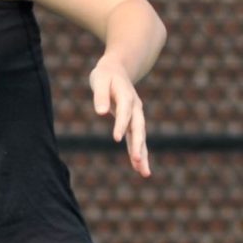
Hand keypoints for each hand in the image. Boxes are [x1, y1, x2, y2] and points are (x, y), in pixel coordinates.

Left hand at [89, 58, 150, 176]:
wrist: (118, 70)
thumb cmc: (105, 75)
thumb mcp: (99, 80)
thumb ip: (100, 96)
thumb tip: (101, 113)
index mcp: (127, 96)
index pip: (125, 112)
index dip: (122, 125)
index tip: (117, 138)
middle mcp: (135, 108)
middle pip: (138, 128)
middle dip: (138, 145)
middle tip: (138, 160)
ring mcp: (136, 115)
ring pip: (140, 137)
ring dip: (142, 154)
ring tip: (144, 173)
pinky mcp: (133, 122)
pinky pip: (136, 139)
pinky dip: (138, 152)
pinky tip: (139, 167)